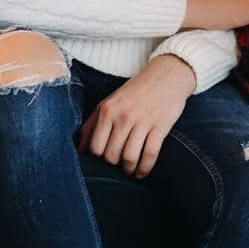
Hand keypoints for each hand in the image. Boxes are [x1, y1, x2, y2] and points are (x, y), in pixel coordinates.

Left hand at [79, 55, 194, 179]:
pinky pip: (149, 154)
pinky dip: (145, 168)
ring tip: (130, 171)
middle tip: (117, 166)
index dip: (97, 159)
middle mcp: (122, 116)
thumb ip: (95, 121)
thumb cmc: (137, 90)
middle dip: (113, 166)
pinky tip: (142, 172)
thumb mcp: (111, 100)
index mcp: (107, 110)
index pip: (94, 147)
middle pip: (111, 155)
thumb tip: (81, 148)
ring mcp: (142, 121)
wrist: (167, 74)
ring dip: (128, 169)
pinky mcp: (160, 126)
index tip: (102, 162)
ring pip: (129, 158)